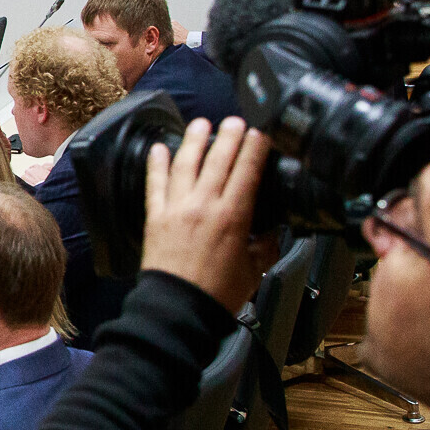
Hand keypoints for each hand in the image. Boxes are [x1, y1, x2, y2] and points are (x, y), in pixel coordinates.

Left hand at [139, 117, 273, 312]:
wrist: (178, 308)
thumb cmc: (218, 293)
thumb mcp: (254, 270)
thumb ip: (266, 246)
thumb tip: (274, 231)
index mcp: (232, 217)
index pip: (246, 172)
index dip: (254, 149)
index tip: (260, 132)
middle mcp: (203, 206)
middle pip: (218, 161)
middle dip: (228, 136)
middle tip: (236, 121)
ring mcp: (176, 208)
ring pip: (185, 164)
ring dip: (193, 141)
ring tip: (201, 123)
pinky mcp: (155, 216)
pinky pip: (155, 183)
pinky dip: (157, 164)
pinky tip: (159, 148)